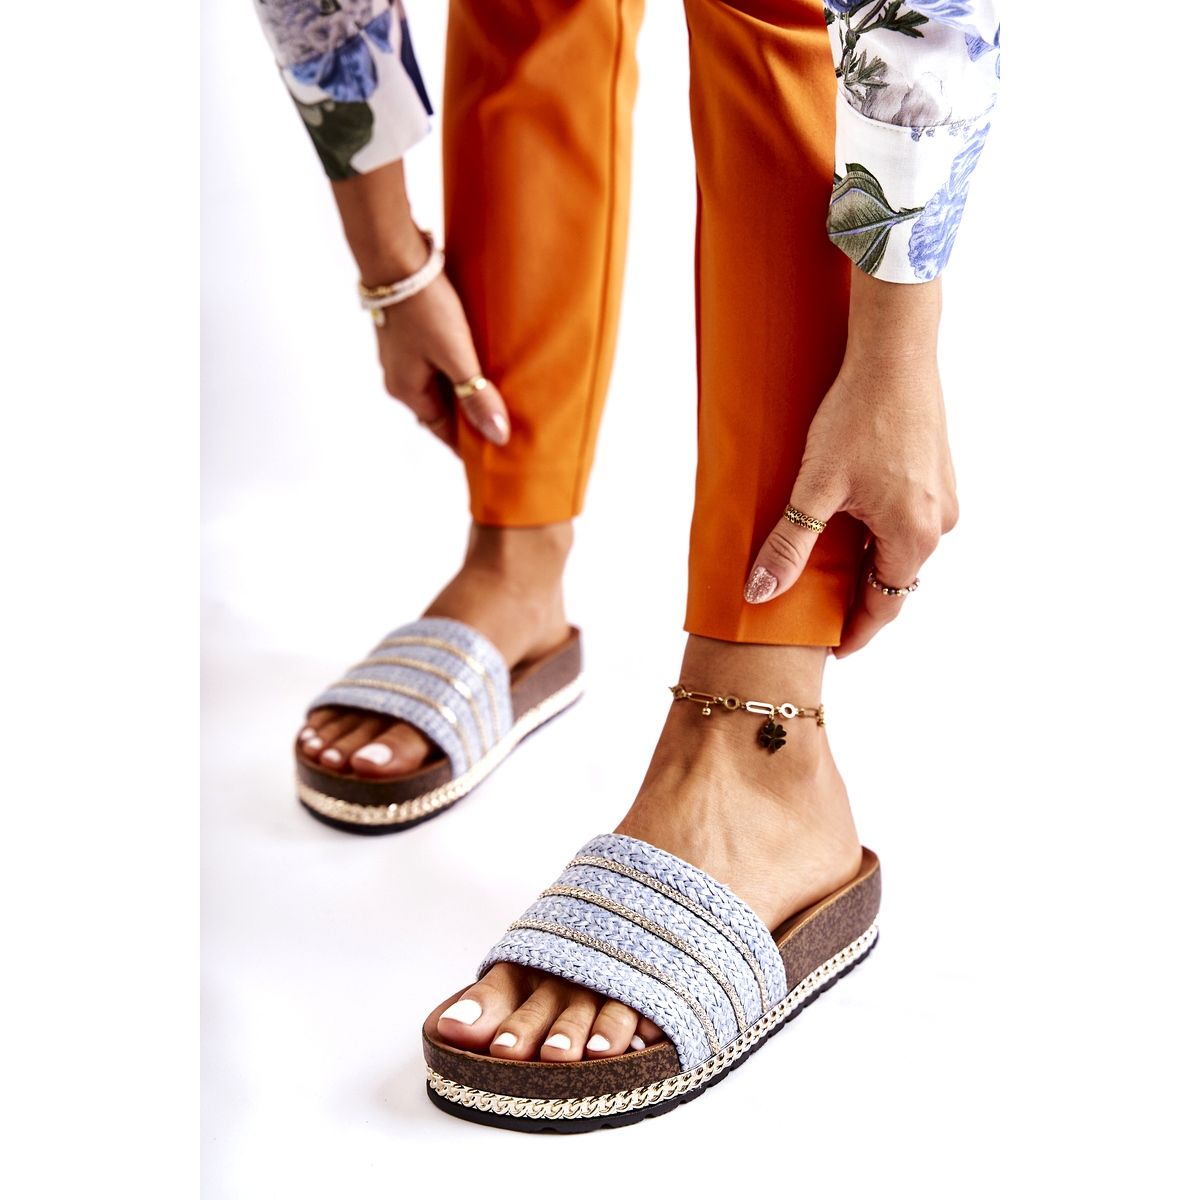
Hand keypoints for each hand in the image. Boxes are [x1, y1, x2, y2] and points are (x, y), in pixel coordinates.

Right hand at [373, 268, 510, 450]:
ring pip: (440, 384)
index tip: (494, 454)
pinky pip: (438, 361)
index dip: (468, 444)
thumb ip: (476, 395)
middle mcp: (401, 377)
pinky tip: (480, 360)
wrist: (395, 254)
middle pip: (442, 409)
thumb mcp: (456, 355)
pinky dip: (459, 367)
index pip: (443, 431)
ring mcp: (404, 355)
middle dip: (470, 417)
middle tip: (506, 424)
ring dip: (466, 390)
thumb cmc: (423, 305)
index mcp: (407, 391)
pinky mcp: (411, 333)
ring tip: (500, 394)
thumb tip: (497, 437)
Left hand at [744, 273, 957, 655]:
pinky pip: (906, 521)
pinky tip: (849, 525)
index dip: (857, 632)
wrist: (894, 352)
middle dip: (860, 600)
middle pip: (895, 579)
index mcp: (914, 536)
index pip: (885, 606)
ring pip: (900, 549)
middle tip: (823, 615)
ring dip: (868, 563)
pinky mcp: (937, 474)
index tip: (833, 650)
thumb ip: (789, 545)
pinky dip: (878, 534)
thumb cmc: (858, 415)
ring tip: (830, 572)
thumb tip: (761, 592)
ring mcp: (942, 497)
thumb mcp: (814, 487)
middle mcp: (938, 522)